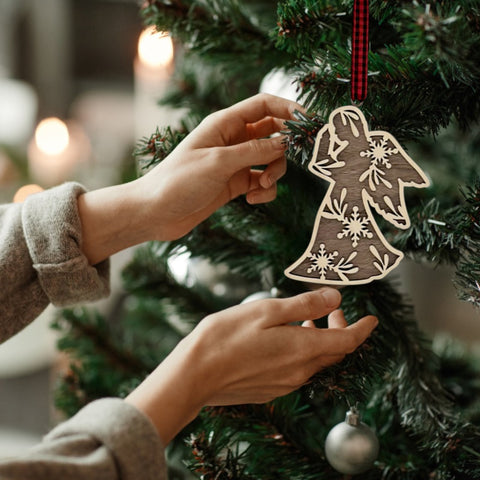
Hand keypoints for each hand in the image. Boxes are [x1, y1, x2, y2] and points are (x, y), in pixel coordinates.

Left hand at [78, 93, 301, 264]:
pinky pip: (262, 181)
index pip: (264, 105)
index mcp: (225, 124)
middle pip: (273, 132)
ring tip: (260, 186)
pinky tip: (252, 199)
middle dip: (284, 148)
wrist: (156, 212)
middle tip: (289, 161)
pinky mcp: (235, 183)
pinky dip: (264, 190)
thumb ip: (254, 151)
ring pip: (271, 159)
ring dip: (274, 173)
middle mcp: (232, 139)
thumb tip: (285, 143)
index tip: (310, 123)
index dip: (289, 109)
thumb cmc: (179, 181)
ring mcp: (235, 162)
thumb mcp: (219, 162)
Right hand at [125, 288, 377, 444]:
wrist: (195, 375)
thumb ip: (304, 305)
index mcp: (303, 350)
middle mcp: (299, 371)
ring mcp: (285, 384)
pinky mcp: (270, 390)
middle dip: (340, 329)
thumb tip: (335, 297)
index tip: (373, 320)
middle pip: (333, 352)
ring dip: (319, 340)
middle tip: (332, 309)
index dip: (363, 329)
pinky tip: (285, 338)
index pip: (347, 341)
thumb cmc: (226, 337)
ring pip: (315, 361)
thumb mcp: (267, 311)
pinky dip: (303, 352)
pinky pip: (298, 370)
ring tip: (308, 320)